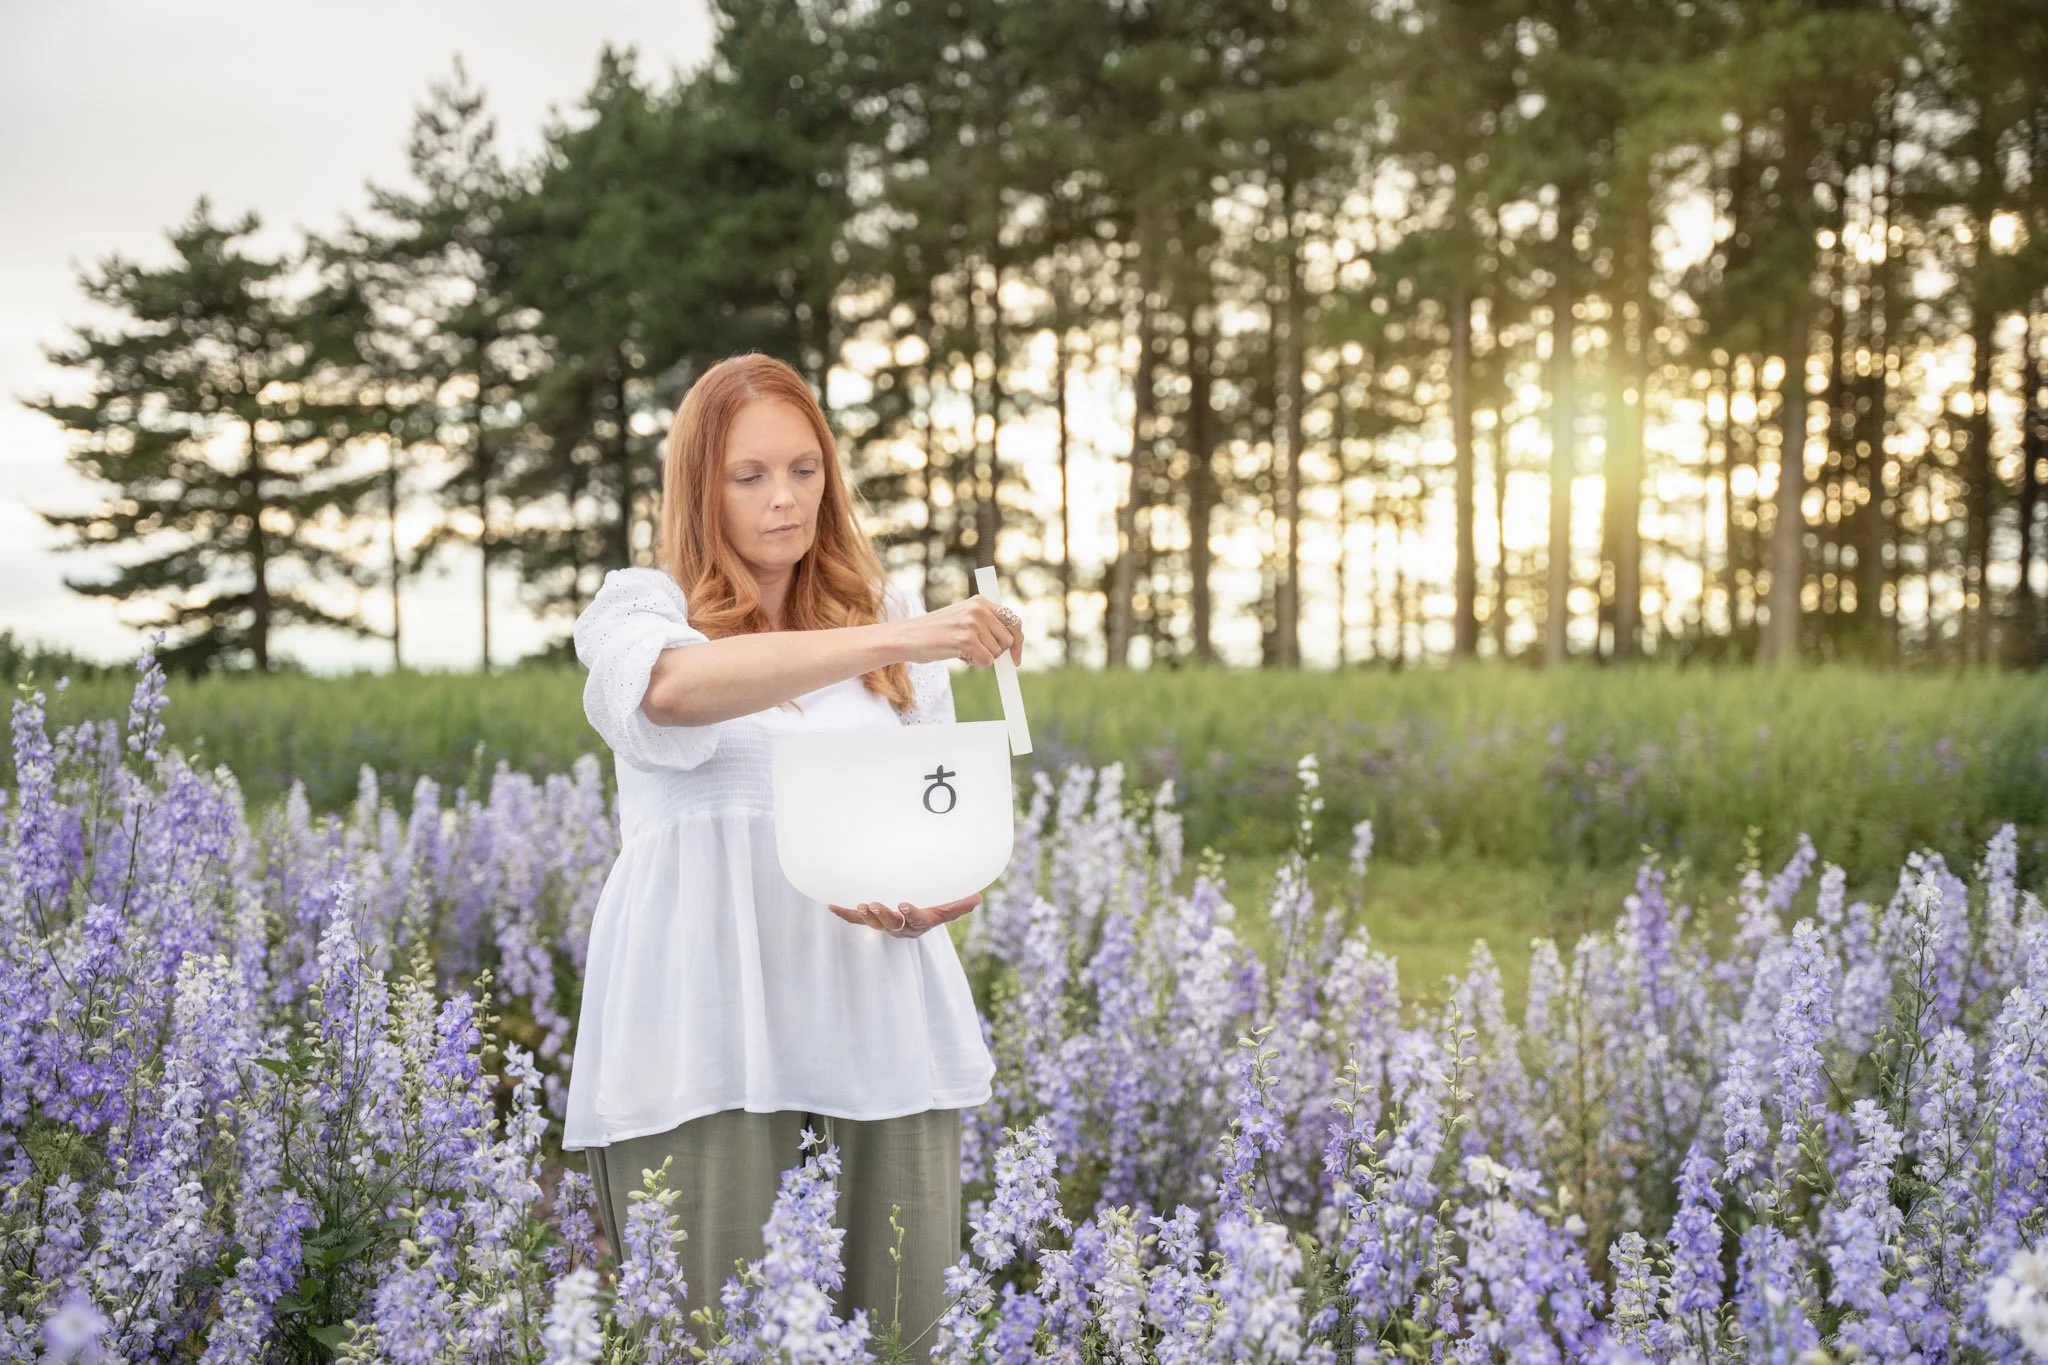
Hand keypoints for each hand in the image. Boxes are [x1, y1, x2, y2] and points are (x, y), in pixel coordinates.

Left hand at [828, 893, 982, 938]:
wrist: (915, 916)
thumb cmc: (934, 907)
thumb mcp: (949, 907)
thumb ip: (959, 905)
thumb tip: (977, 898)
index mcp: (920, 923)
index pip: (917, 921)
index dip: (911, 914)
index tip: (905, 904)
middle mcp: (901, 927)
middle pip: (892, 924)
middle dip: (884, 915)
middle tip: (875, 904)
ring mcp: (885, 924)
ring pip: (874, 923)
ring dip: (866, 915)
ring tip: (860, 905)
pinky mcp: (871, 920)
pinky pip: (856, 919)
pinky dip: (844, 913)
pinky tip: (831, 904)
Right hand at [893, 597, 1022, 668]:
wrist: (907, 637)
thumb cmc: (936, 632)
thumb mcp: (963, 619)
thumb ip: (986, 626)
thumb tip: (1013, 647)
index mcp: (980, 601)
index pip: (1013, 620)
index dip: (1018, 641)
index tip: (1016, 658)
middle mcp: (979, 609)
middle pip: (1007, 640)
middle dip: (995, 652)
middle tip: (974, 652)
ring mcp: (973, 624)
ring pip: (997, 653)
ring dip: (981, 657)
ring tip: (961, 649)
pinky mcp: (966, 640)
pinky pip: (986, 661)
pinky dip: (975, 664)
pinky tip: (958, 655)